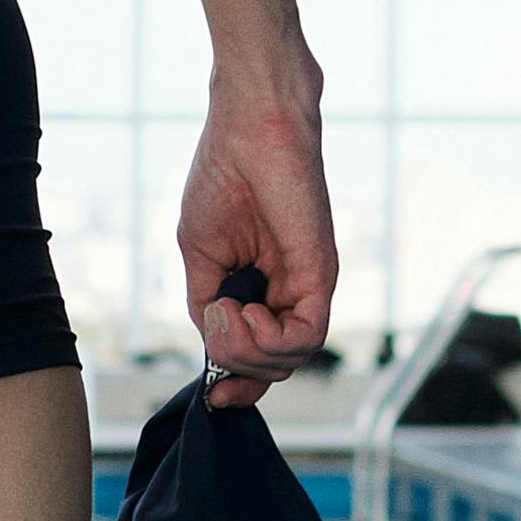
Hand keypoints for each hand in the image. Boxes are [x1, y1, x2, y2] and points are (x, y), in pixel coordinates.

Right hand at [171, 85, 337, 380]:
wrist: (250, 125)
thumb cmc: (224, 173)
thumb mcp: (201, 252)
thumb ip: (207, 300)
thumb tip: (213, 342)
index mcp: (263, 287)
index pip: (260, 354)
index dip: (236, 382)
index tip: (214, 395)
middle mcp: (290, 292)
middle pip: (273, 367)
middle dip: (235, 366)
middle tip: (217, 325)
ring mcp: (307, 284)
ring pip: (289, 359)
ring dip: (247, 352)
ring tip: (227, 313)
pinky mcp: (319, 272)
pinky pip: (305, 335)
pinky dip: (269, 339)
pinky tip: (244, 310)